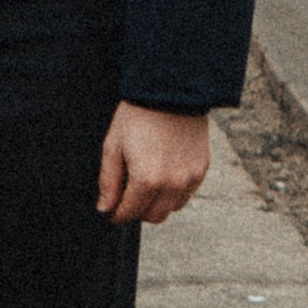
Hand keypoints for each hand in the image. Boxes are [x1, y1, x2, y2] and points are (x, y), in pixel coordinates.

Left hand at [97, 104, 209, 227]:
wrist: (170, 90)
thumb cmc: (138, 115)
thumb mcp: (114, 146)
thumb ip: (108, 181)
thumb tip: (105, 208)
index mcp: (146, 180)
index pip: (129, 213)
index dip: (116, 214)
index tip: (110, 210)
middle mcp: (171, 185)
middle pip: (152, 217)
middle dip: (137, 210)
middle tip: (127, 195)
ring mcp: (189, 179)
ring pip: (171, 209)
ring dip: (157, 203)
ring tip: (147, 182)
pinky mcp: (201, 170)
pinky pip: (186, 194)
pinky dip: (174, 192)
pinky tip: (164, 174)